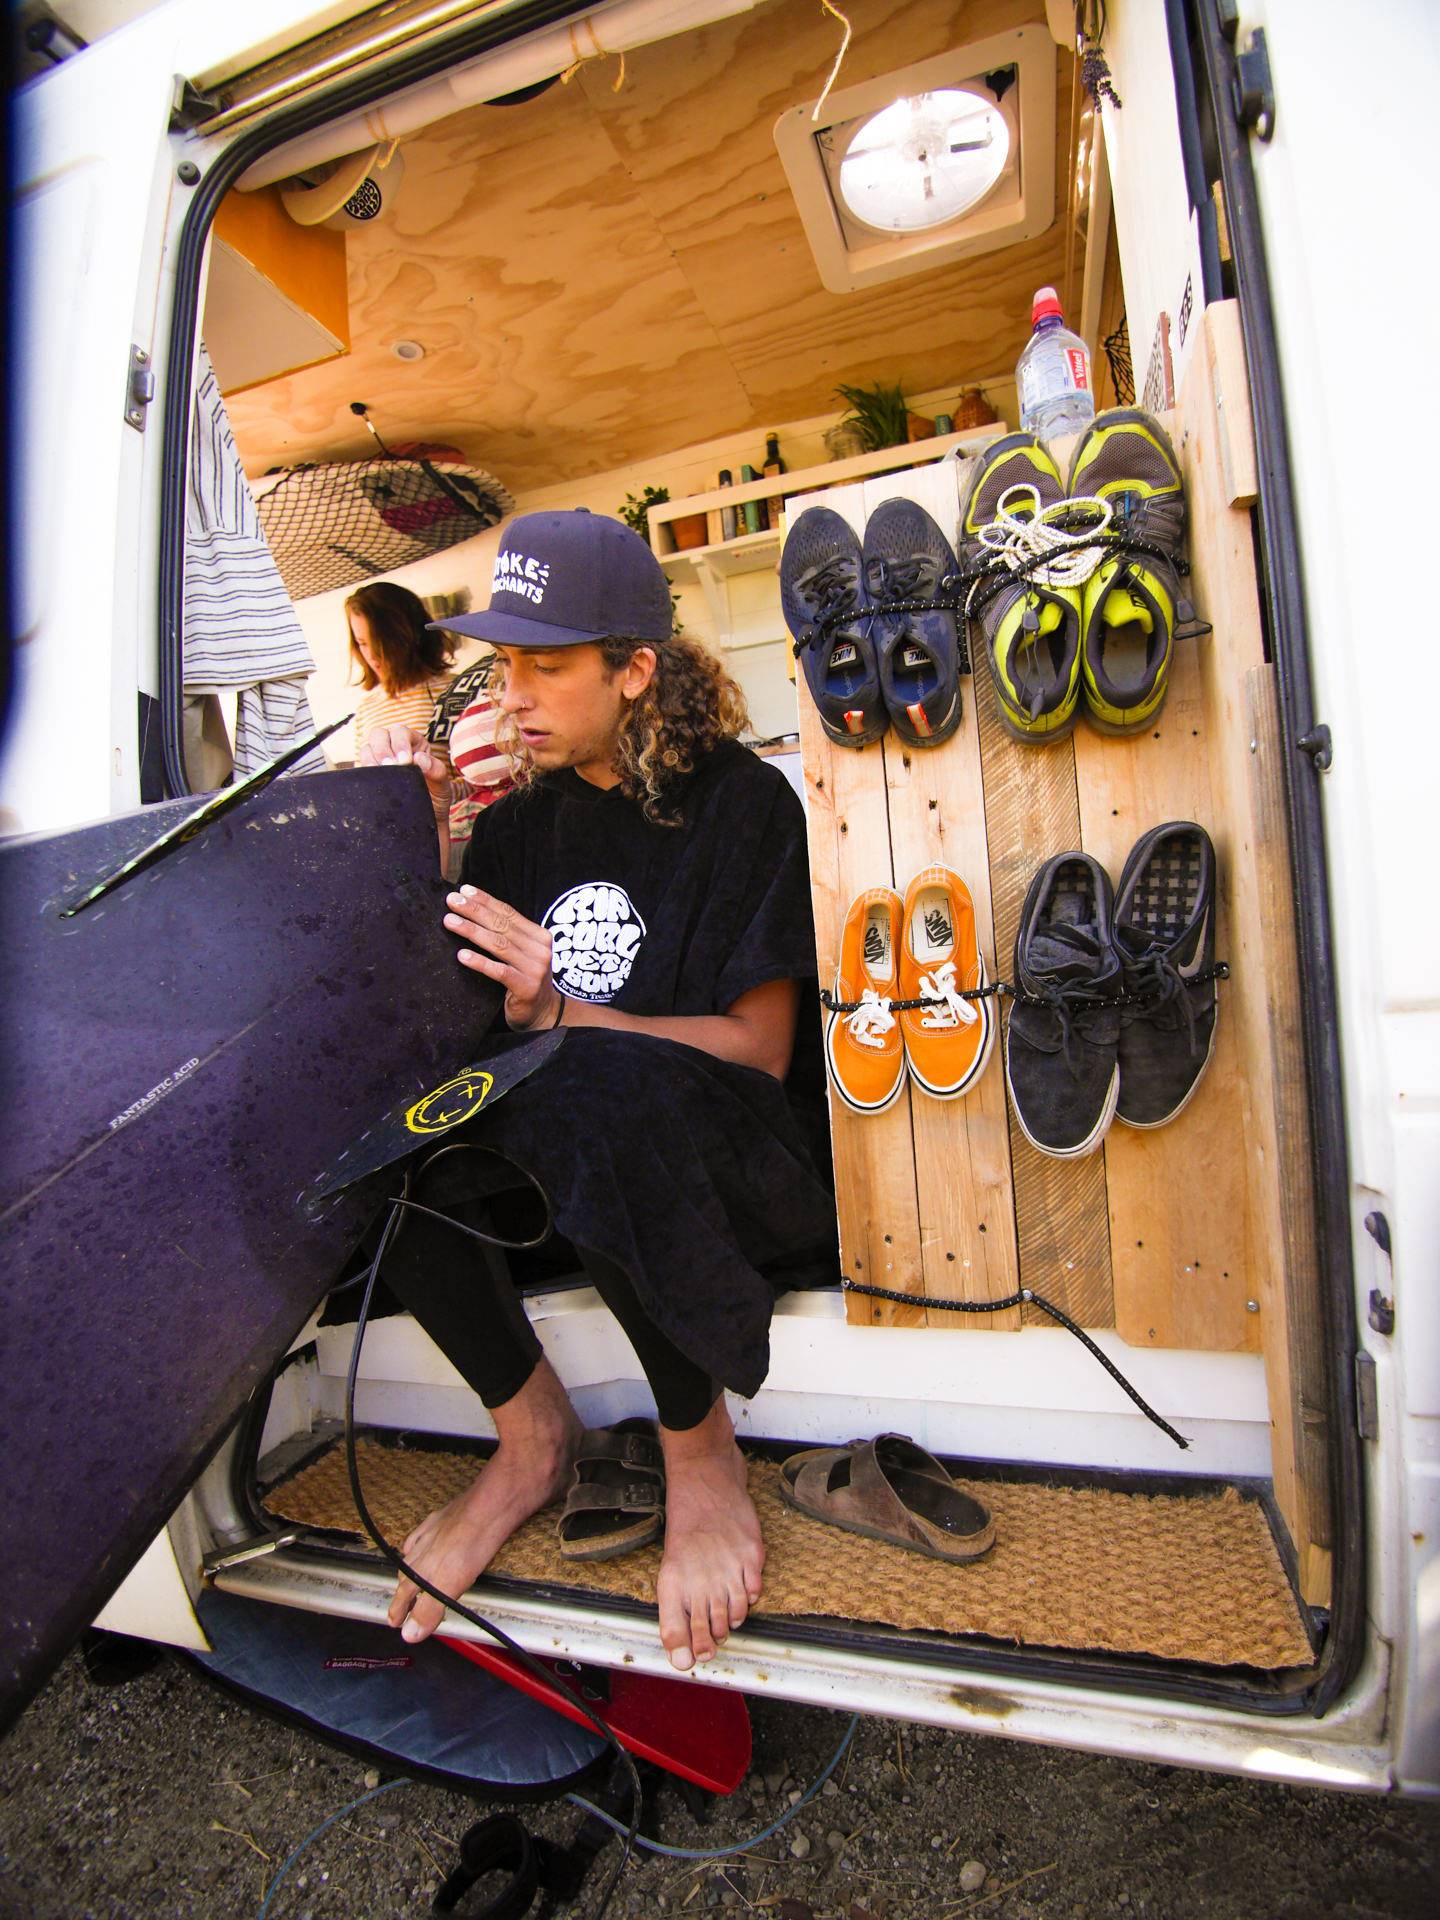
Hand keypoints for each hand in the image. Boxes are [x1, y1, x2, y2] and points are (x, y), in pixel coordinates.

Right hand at [359, 723, 450, 807]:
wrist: (425, 821)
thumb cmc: (435, 799)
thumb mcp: (442, 786)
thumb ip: (437, 770)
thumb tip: (419, 759)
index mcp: (413, 744)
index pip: (401, 732)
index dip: (400, 742)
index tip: (405, 760)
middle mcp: (393, 748)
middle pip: (379, 735)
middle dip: (382, 748)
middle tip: (390, 766)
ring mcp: (379, 761)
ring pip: (366, 749)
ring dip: (370, 759)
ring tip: (378, 774)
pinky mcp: (369, 777)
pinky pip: (360, 770)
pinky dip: (363, 773)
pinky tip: (371, 782)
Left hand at [445, 886, 562, 1030]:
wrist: (542, 1012)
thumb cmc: (525, 979)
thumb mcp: (522, 953)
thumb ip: (507, 935)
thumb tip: (473, 911)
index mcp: (538, 936)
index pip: (508, 913)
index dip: (486, 900)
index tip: (464, 891)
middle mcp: (539, 949)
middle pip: (501, 925)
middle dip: (474, 911)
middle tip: (452, 901)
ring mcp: (535, 969)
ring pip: (498, 945)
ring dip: (471, 931)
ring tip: (450, 922)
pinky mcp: (526, 988)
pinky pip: (499, 971)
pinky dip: (479, 962)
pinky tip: (462, 956)